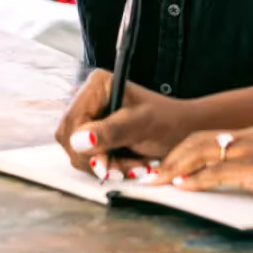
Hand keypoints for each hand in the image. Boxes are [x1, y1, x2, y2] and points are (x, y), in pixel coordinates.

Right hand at [55, 69, 197, 180]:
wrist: (183, 130)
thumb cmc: (168, 121)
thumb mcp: (141, 125)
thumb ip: (110, 131)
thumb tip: (79, 140)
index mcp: (97, 85)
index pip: (72, 121)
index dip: (83, 146)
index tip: (104, 163)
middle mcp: (88, 97)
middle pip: (69, 138)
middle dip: (95, 158)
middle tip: (124, 167)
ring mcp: (90, 115)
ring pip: (76, 151)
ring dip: (104, 164)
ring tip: (131, 164)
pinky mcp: (94, 132)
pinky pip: (86, 156)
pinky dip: (106, 165)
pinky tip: (125, 164)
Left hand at [153, 123, 252, 205]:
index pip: (216, 136)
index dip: (191, 148)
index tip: (175, 161)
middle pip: (201, 140)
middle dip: (174, 155)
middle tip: (155, 171)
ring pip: (202, 152)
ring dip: (176, 167)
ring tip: (158, 180)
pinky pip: (218, 172)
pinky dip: (196, 179)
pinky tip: (183, 188)